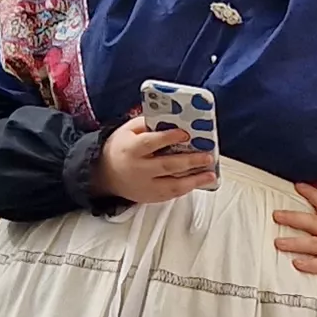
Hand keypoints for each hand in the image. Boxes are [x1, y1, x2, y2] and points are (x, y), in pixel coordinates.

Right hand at [96, 116, 219, 205]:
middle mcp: (138, 169)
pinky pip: (171, 194)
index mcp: (131, 149)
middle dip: (190, 161)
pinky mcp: (151, 197)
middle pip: (167, 165)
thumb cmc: (121, 149)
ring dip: (195, 180)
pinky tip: (199, 182)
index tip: (185, 134)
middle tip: (207, 157)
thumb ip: (147, 123)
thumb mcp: (128, 131)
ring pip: (172, 185)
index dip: (169, 138)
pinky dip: (187, 188)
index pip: (151, 143)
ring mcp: (145, 186)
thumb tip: (171, 119)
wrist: (106, 175)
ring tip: (210, 175)